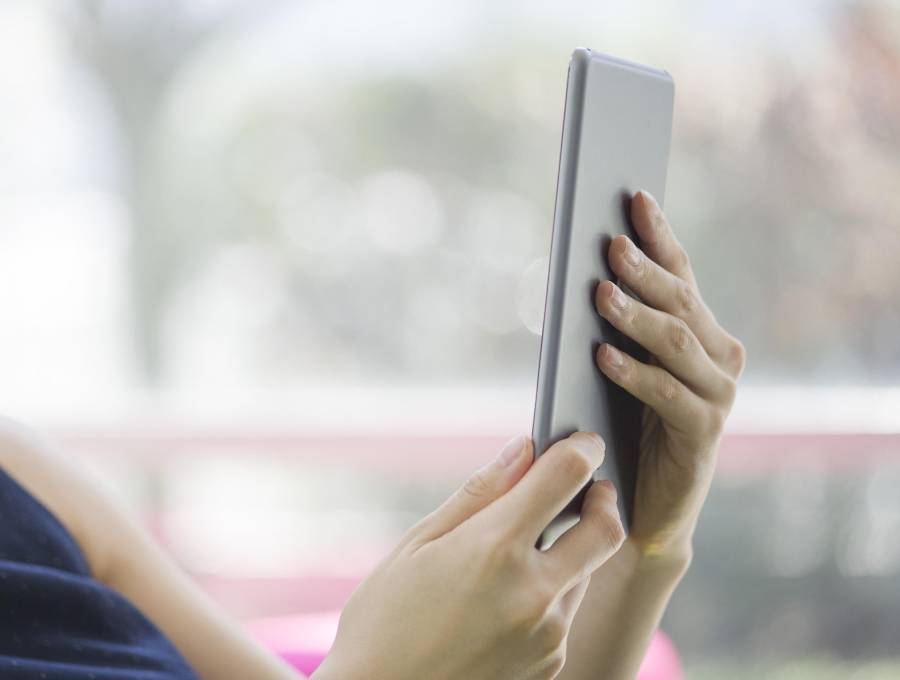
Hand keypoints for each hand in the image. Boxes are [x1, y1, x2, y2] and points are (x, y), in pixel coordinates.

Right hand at [313, 433, 624, 679]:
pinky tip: (505, 604)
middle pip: (605, 528)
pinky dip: (549, 596)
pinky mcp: (550, 666)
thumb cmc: (384, 622)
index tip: (582, 443)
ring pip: (585, 574)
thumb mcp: (417, 545)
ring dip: (568, 554)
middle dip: (602, 500)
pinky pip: (566, 614)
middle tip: (587, 491)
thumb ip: (479, 493)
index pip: (566, 476)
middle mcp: (533, 592)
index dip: (580, 449)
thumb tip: (523, 449)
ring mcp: (548, 635)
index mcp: (494, 548)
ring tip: (516, 560)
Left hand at [594, 191, 744, 558]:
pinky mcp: (704, 432)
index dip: (659, 235)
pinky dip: (634, 373)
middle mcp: (720, 356)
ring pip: (676, 342)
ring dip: (636, 316)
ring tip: (600, 294)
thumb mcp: (625, 367)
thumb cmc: (628, 426)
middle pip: (680, 302)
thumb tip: (588, 272)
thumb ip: (621, 326)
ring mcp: (719, 394)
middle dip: (644, 270)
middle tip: (610, 244)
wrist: (644, 504)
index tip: (635, 197)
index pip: (680, 274)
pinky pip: (667, 394)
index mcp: (702, 333)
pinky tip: (602, 356)